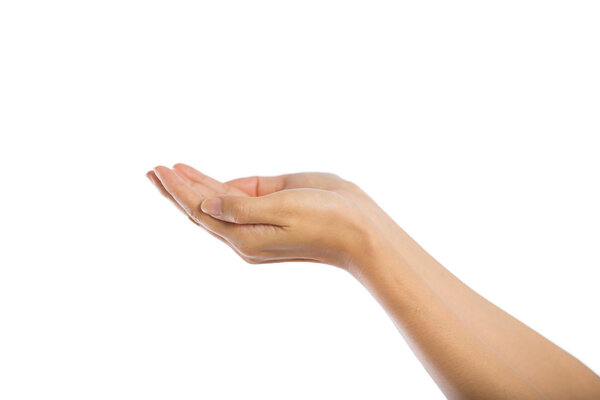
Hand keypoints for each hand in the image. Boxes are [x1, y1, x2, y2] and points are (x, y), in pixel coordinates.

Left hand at [147, 164, 379, 269]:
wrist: (362, 231)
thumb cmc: (327, 220)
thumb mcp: (283, 210)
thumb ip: (242, 206)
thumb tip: (206, 202)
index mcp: (244, 238)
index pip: (201, 209)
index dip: (177, 189)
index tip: (157, 170)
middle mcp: (246, 232)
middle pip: (202, 208)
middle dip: (176, 189)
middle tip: (152, 171)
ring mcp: (259, 221)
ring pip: (218, 201)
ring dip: (194, 185)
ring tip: (171, 171)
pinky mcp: (274, 208)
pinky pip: (239, 197)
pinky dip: (219, 186)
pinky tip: (206, 179)